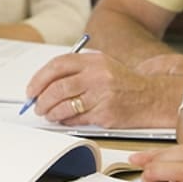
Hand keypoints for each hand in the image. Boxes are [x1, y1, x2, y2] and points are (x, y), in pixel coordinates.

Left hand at [24, 50, 182, 127]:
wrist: (151, 97)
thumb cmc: (121, 81)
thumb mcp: (101, 65)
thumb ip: (75, 70)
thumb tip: (44, 84)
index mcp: (93, 61)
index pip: (58, 66)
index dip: (39, 79)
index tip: (31, 90)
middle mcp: (97, 76)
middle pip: (58, 88)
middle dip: (42, 99)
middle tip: (37, 106)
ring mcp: (102, 96)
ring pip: (65, 105)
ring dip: (51, 112)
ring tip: (48, 114)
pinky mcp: (106, 114)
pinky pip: (78, 119)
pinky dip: (66, 120)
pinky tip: (63, 119)